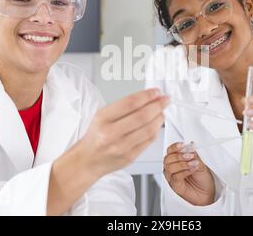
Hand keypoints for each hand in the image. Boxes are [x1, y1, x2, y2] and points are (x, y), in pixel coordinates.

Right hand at [48, 88, 167, 214]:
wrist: (88, 160)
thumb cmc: (96, 136)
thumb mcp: (102, 116)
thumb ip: (124, 106)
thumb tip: (148, 98)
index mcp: (102, 119)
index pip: (130, 103)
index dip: (147, 95)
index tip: (156, 92)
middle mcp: (111, 133)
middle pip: (142, 116)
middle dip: (158, 105)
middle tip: (164, 100)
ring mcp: (121, 147)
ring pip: (149, 129)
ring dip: (159, 117)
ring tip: (161, 111)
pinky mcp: (130, 157)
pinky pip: (149, 141)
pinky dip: (156, 130)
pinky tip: (156, 124)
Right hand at [163, 142, 214, 205]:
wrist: (207, 192)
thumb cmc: (202, 178)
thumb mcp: (200, 163)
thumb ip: (194, 155)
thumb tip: (190, 145)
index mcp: (176, 160)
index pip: (170, 150)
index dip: (175, 147)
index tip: (183, 145)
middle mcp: (172, 168)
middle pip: (167, 158)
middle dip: (179, 156)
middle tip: (190, 156)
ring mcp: (172, 177)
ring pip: (170, 167)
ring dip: (182, 164)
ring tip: (193, 164)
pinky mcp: (175, 185)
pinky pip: (175, 177)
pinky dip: (185, 172)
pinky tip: (192, 169)